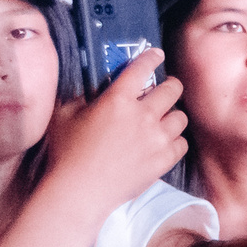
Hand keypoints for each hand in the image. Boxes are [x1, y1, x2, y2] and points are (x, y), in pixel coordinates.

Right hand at [45, 51, 189, 215]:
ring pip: (181, 117)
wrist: (79, 191)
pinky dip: (175, 141)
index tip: (156, 55)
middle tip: (166, 88)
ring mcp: (156, 139)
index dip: (151, 58)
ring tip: (165, 118)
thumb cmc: (66, 152)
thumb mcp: (65, 115)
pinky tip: (165, 142)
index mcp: (117, 100)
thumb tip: (94, 90)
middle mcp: (142, 115)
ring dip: (172, 115)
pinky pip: (182, 144)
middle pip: (173, 89)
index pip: (141, 69)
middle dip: (170, 85)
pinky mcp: (164, 160)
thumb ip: (82, 97)